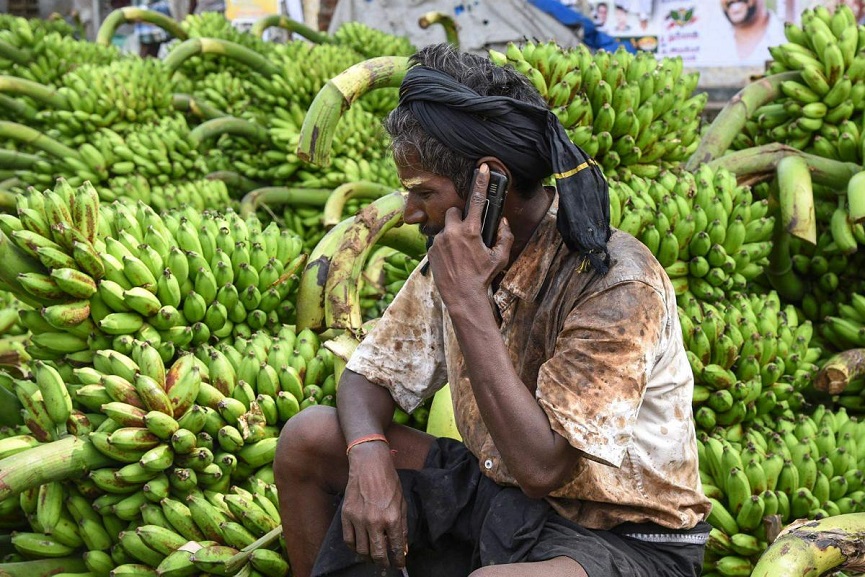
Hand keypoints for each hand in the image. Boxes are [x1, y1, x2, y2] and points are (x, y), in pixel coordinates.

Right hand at [341, 446, 407, 567]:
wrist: (369, 464)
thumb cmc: (389, 481)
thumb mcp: (402, 502)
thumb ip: (403, 526)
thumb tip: (403, 546)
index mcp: (392, 518)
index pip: (396, 547)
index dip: (398, 560)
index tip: (399, 565)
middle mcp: (375, 521)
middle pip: (378, 554)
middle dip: (383, 563)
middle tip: (386, 565)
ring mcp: (359, 519)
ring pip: (362, 551)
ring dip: (368, 557)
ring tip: (373, 557)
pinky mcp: (347, 515)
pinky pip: (348, 540)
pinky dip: (354, 548)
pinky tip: (360, 547)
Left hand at [427, 164, 512, 306]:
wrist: (462, 296)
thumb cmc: (483, 277)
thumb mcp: (500, 257)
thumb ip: (504, 236)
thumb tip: (502, 222)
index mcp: (470, 231)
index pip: (477, 200)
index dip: (481, 182)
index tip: (483, 167)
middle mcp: (452, 232)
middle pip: (454, 212)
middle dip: (460, 219)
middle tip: (467, 233)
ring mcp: (438, 241)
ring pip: (445, 228)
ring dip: (452, 234)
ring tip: (459, 253)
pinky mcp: (430, 249)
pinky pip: (437, 241)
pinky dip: (444, 246)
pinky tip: (452, 260)